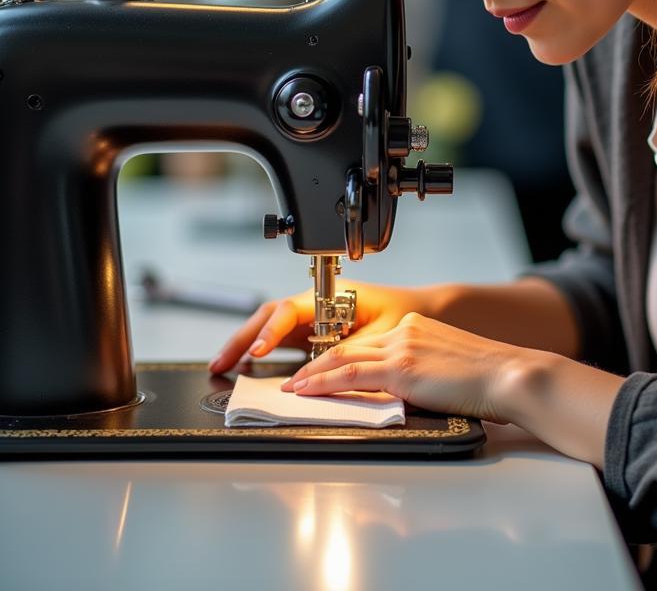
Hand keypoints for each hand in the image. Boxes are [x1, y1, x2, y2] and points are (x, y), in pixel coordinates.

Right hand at [208, 280, 437, 373]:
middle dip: (242, 337)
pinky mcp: (317, 330)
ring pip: (273, 325)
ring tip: (224, 365)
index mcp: (332, 295)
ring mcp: (315, 316)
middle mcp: (318, 302)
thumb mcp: (380, 334)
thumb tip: (320, 370)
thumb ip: (348, 351)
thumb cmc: (407, 314)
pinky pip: (286, 338)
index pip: (290, 309)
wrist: (427, 312)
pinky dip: (265, 350)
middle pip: (271, 315)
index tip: (257, 352)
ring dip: (248, 343)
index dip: (271, 331)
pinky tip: (249, 366)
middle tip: (220, 362)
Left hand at [279, 311, 534, 422]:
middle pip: (349, 347)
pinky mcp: (401, 368)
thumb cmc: (488, 379)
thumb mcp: (447, 366)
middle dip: (316, 364)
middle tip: (294, 379)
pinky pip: (351, 376)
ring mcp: (402, 347)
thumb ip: (420, 371)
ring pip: (343, 359)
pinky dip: (324, 384)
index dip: (339, 356)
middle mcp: (406, 330)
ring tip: (292, 388)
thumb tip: (403, 393)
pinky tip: (308, 392)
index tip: (321, 369)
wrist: (507, 375)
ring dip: (313, 376)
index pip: (367, 343)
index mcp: (417, 327)